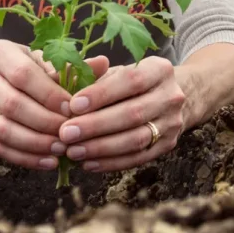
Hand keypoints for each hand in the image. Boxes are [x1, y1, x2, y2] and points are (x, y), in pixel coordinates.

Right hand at [0, 38, 109, 170]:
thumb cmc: (22, 62)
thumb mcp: (42, 57)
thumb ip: (70, 65)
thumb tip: (103, 64)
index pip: (23, 75)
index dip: (49, 94)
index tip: (72, 108)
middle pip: (12, 105)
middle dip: (45, 122)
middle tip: (70, 133)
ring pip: (3, 130)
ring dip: (35, 143)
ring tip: (61, 149)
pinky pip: (0, 147)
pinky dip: (25, 158)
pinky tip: (48, 161)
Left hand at [56, 56, 185, 171]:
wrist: (166, 97)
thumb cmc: (129, 82)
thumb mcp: (114, 71)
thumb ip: (90, 75)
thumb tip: (61, 81)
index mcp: (159, 70)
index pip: (131, 80)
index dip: (101, 94)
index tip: (72, 105)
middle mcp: (171, 96)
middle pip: (133, 114)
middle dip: (96, 126)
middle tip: (66, 133)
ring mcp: (172, 123)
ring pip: (136, 139)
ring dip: (101, 148)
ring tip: (73, 151)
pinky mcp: (168, 145)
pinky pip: (138, 158)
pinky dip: (111, 162)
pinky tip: (88, 163)